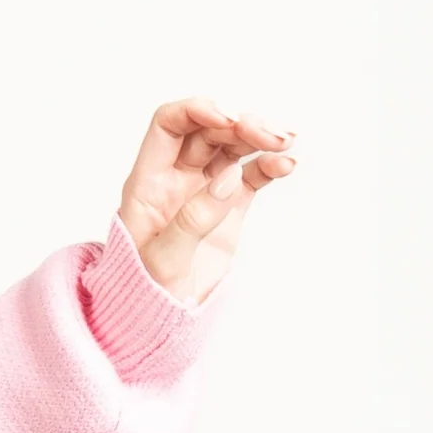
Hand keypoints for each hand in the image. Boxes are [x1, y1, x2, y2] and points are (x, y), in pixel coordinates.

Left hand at [118, 96, 296, 303]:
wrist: (159, 321)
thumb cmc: (145, 292)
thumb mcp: (163, 261)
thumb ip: (193, 219)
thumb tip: (228, 177)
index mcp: (148, 182)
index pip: (169, 125)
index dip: (198, 110)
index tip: (229, 118)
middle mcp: (176, 178)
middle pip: (209, 130)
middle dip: (241, 124)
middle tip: (271, 134)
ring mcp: (205, 189)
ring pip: (234, 145)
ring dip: (261, 136)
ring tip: (287, 142)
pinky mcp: (230, 206)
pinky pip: (252, 173)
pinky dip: (270, 163)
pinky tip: (286, 164)